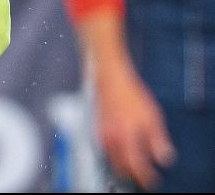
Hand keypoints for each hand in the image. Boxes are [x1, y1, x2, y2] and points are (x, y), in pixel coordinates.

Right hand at [95, 68, 175, 190]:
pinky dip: (112, 157)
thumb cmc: (131, 95)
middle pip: (121, 167)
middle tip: (142, 178)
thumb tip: (164, 157)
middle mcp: (112, 139)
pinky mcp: (97, 130)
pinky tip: (119, 154)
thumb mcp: (153, 117)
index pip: (136, 165)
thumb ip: (158, 140)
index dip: (145, 176)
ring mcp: (103, 135)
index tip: (152, 180)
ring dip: (121, 167)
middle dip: (131, 175)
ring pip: (111, 160)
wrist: (111, 80)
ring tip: (131, 169)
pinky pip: (104, 150)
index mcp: (127, 137)